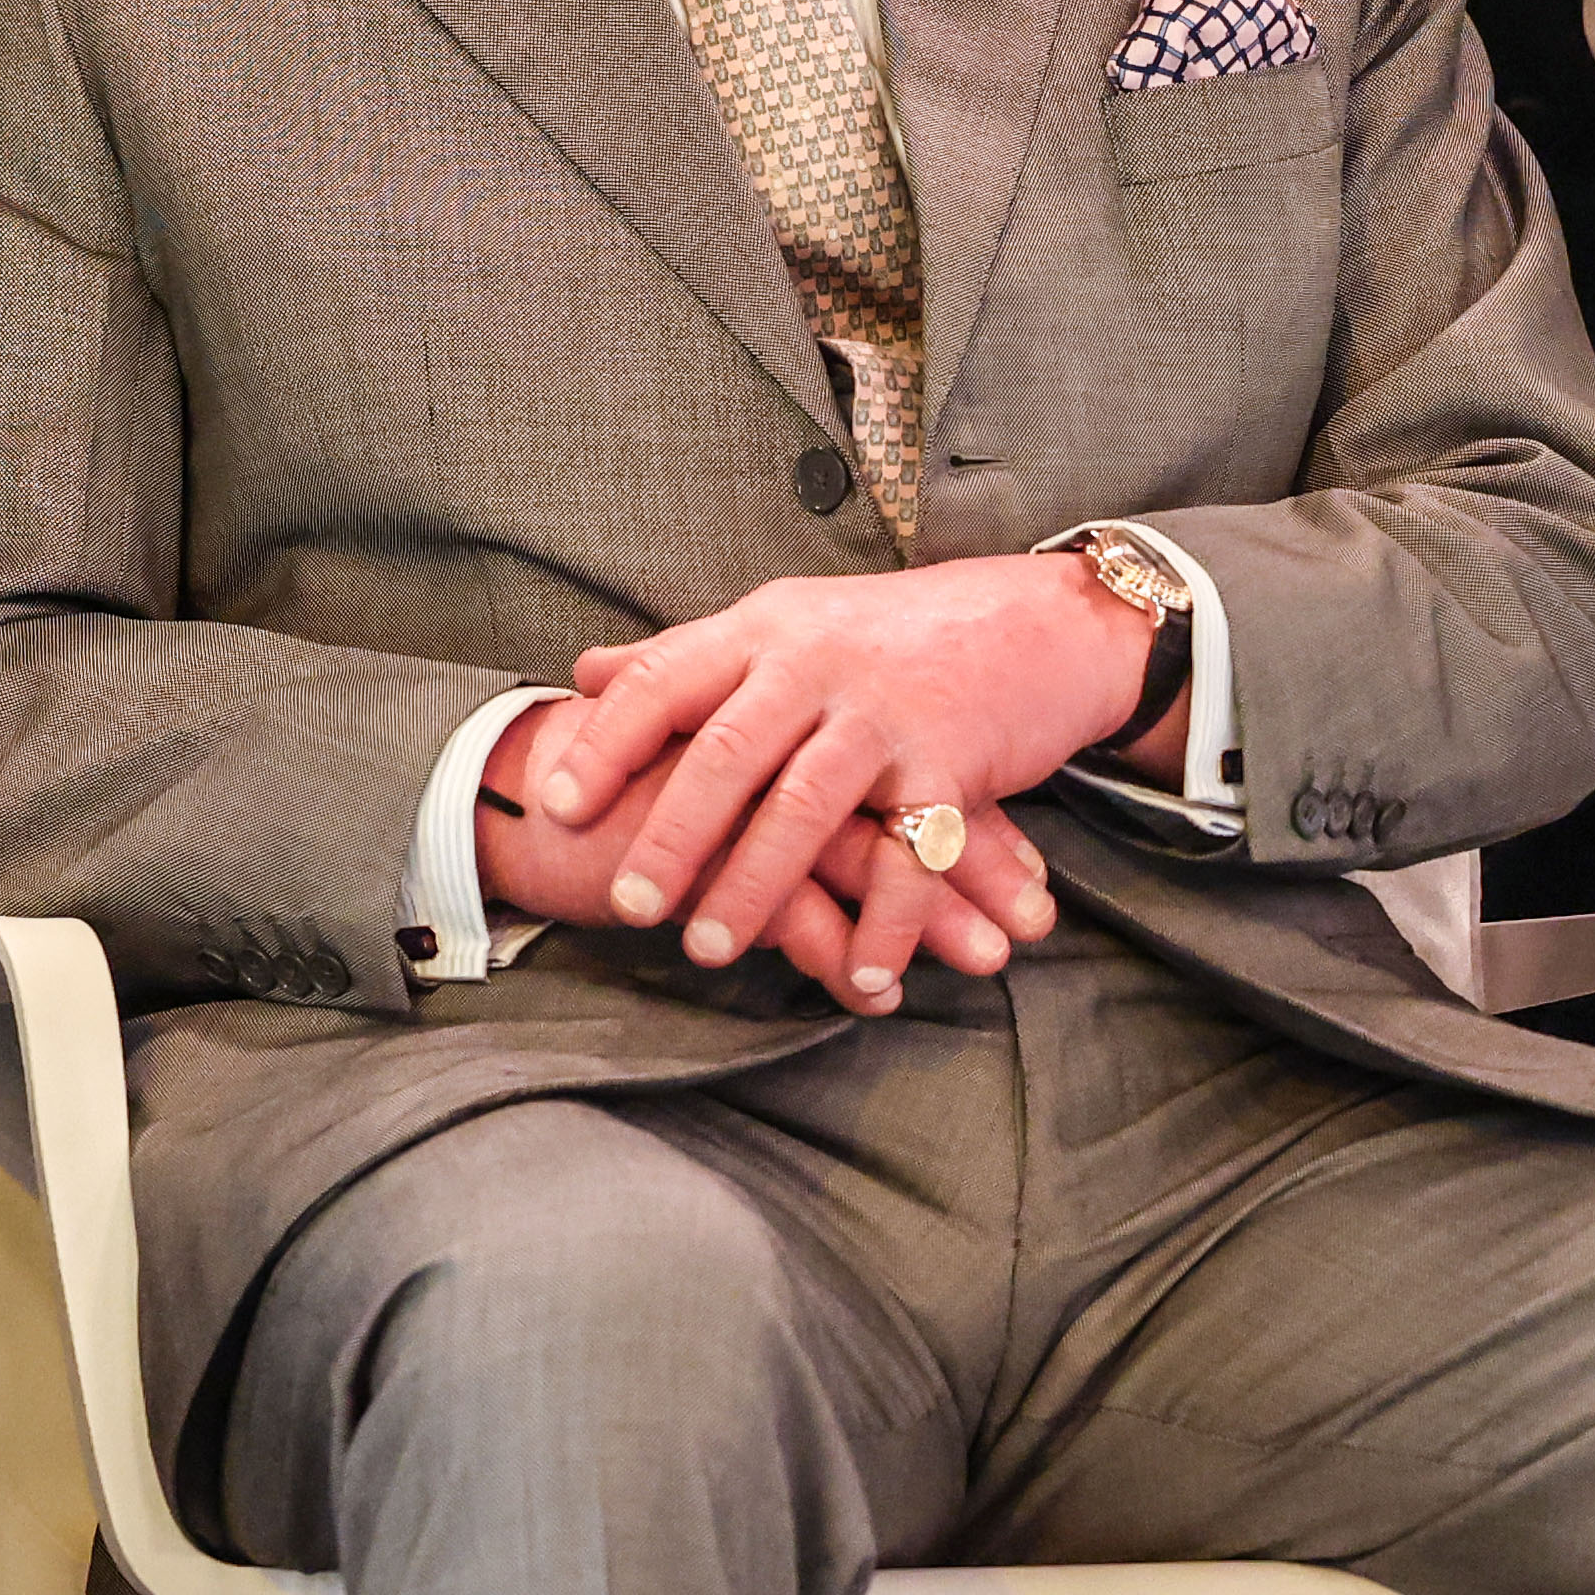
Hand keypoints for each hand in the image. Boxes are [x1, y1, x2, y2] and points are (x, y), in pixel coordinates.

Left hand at [504, 561, 1146, 999]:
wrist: (1043, 621)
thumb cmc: (897, 634)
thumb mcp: (785, 622)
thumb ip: (688, 655)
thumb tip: (586, 671)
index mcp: (766, 631)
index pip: (664, 681)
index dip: (604, 743)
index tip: (550, 805)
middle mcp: (818, 664)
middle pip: (727, 753)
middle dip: (672, 834)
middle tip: (628, 906)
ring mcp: (886, 714)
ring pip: (806, 808)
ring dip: (756, 887)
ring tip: (712, 950)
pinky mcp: (953, 762)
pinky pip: (910, 854)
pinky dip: (886, 921)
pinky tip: (859, 973)